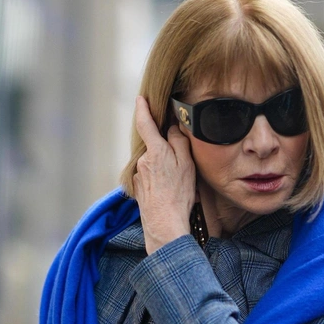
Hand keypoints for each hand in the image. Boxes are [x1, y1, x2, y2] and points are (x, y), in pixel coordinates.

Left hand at [133, 95, 195, 254]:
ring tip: (176, 186)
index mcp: (155, 151)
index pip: (146, 124)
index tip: (141, 99)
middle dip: (165, 151)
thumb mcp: (186, 164)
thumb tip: (172, 129)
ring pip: (152, 163)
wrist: (164, 224)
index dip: (143, 109)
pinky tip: (168, 193)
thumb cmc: (179, 195)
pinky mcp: (136, 188)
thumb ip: (179, 142)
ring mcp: (138, 175)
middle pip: (154, 146)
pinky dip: (158, 181)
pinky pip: (149, 177)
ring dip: (162, 169)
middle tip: (180, 167)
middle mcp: (142, 160)